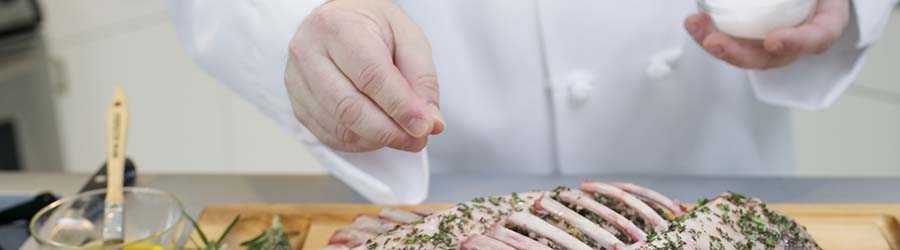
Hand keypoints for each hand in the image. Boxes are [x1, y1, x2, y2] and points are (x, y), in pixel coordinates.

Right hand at [284, 0, 443, 151]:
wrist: (339, 21)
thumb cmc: (373, 27)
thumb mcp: (408, 37)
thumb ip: (422, 78)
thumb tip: (430, 122)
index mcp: (338, 26)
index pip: (371, 76)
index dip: (400, 106)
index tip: (425, 126)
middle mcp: (308, 51)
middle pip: (350, 107)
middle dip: (390, 131)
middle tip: (418, 139)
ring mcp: (297, 80)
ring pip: (339, 126)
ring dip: (377, 140)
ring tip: (403, 136)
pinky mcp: (297, 103)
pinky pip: (329, 135)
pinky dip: (360, 143)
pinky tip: (379, 135)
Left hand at [684, 0, 849, 68]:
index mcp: (826, 21)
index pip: (818, 38)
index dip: (797, 42)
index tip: (773, 41)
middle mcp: (799, 37)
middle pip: (771, 57)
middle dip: (739, 53)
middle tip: (715, 42)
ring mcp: (774, 40)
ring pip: (746, 53)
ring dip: (716, 44)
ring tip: (695, 25)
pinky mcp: (752, 36)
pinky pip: (731, 40)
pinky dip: (710, 33)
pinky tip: (694, 23)